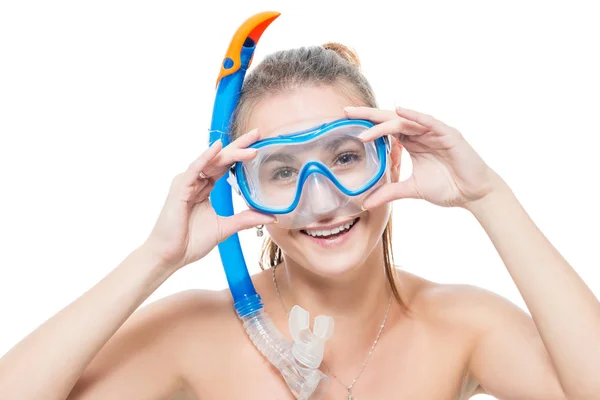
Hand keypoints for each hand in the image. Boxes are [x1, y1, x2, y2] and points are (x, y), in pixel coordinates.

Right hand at [142, 128, 274, 269]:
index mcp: (205, 187)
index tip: (258, 144)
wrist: (171, 256)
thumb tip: (270, 217)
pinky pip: (195, 168)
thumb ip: (246, 219)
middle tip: (257, 133)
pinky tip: (218, 147)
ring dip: (231, 153)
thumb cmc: (191, 242)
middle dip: (239, 145)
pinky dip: (206, 157)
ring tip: (250, 147)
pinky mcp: (180, 188)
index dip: (241, 154)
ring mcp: (187, 182)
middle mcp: (196, 181)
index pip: (226, 165)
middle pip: (220, 158)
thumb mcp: (226, 228)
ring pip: (212, 161)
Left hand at [344, 105, 502, 209]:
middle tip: (346, 112)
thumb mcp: (412, 190)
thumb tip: (366, 202)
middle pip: (391, 120)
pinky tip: (399, 111)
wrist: (473, 194)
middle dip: (368, 115)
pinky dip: (415, 116)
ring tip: (364, 124)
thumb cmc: (447, 187)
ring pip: (406, 121)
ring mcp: (434, 132)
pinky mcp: (448, 134)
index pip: (385, 130)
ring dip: (384, 122)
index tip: (345, 123)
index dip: (367, 126)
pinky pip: (429, 121)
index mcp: (412, 143)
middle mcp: (421, 134)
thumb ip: (390, 192)